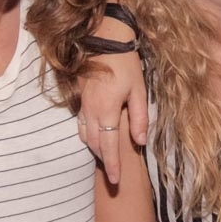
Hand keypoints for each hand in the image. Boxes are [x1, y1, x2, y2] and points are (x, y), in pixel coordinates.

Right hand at [79, 47, 147, 184]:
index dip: (113, 165)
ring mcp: (83, 104)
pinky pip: (80, 124)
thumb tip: (141, 141)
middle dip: (104, 161)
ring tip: (106, 159)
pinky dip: (87, 136)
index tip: (116, 181)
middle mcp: (91, 110)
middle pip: (94, 144)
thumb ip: (140, 117)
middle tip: (113, 176)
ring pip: (85, 135)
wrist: (104, 40)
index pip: (108, 146)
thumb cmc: (126, 63)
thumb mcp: (139, 90)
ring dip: (95, 149)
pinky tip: (95, 137)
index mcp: (107, 110)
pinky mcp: (79, 98)